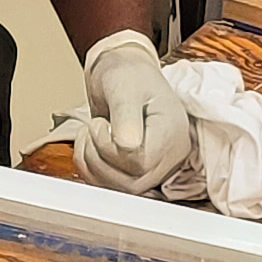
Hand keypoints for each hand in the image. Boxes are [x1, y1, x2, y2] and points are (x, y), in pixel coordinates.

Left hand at [74, 29, 192, 194]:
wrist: (123, 72)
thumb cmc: (127, 73)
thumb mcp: (124, 85)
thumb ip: (125, 115)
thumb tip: (128, 145)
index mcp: (172, 131)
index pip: (141, 162)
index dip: (111, 150)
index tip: (100, 125)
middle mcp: (169, 154)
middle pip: (132, 182)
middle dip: (99, 158)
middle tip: (93, 128)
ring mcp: (156, 166)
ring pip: (121, 189)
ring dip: (92, 165)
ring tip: (90, 135)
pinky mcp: (139, 172)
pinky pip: (114, 187)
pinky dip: (92, 171)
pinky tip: (90, 148)